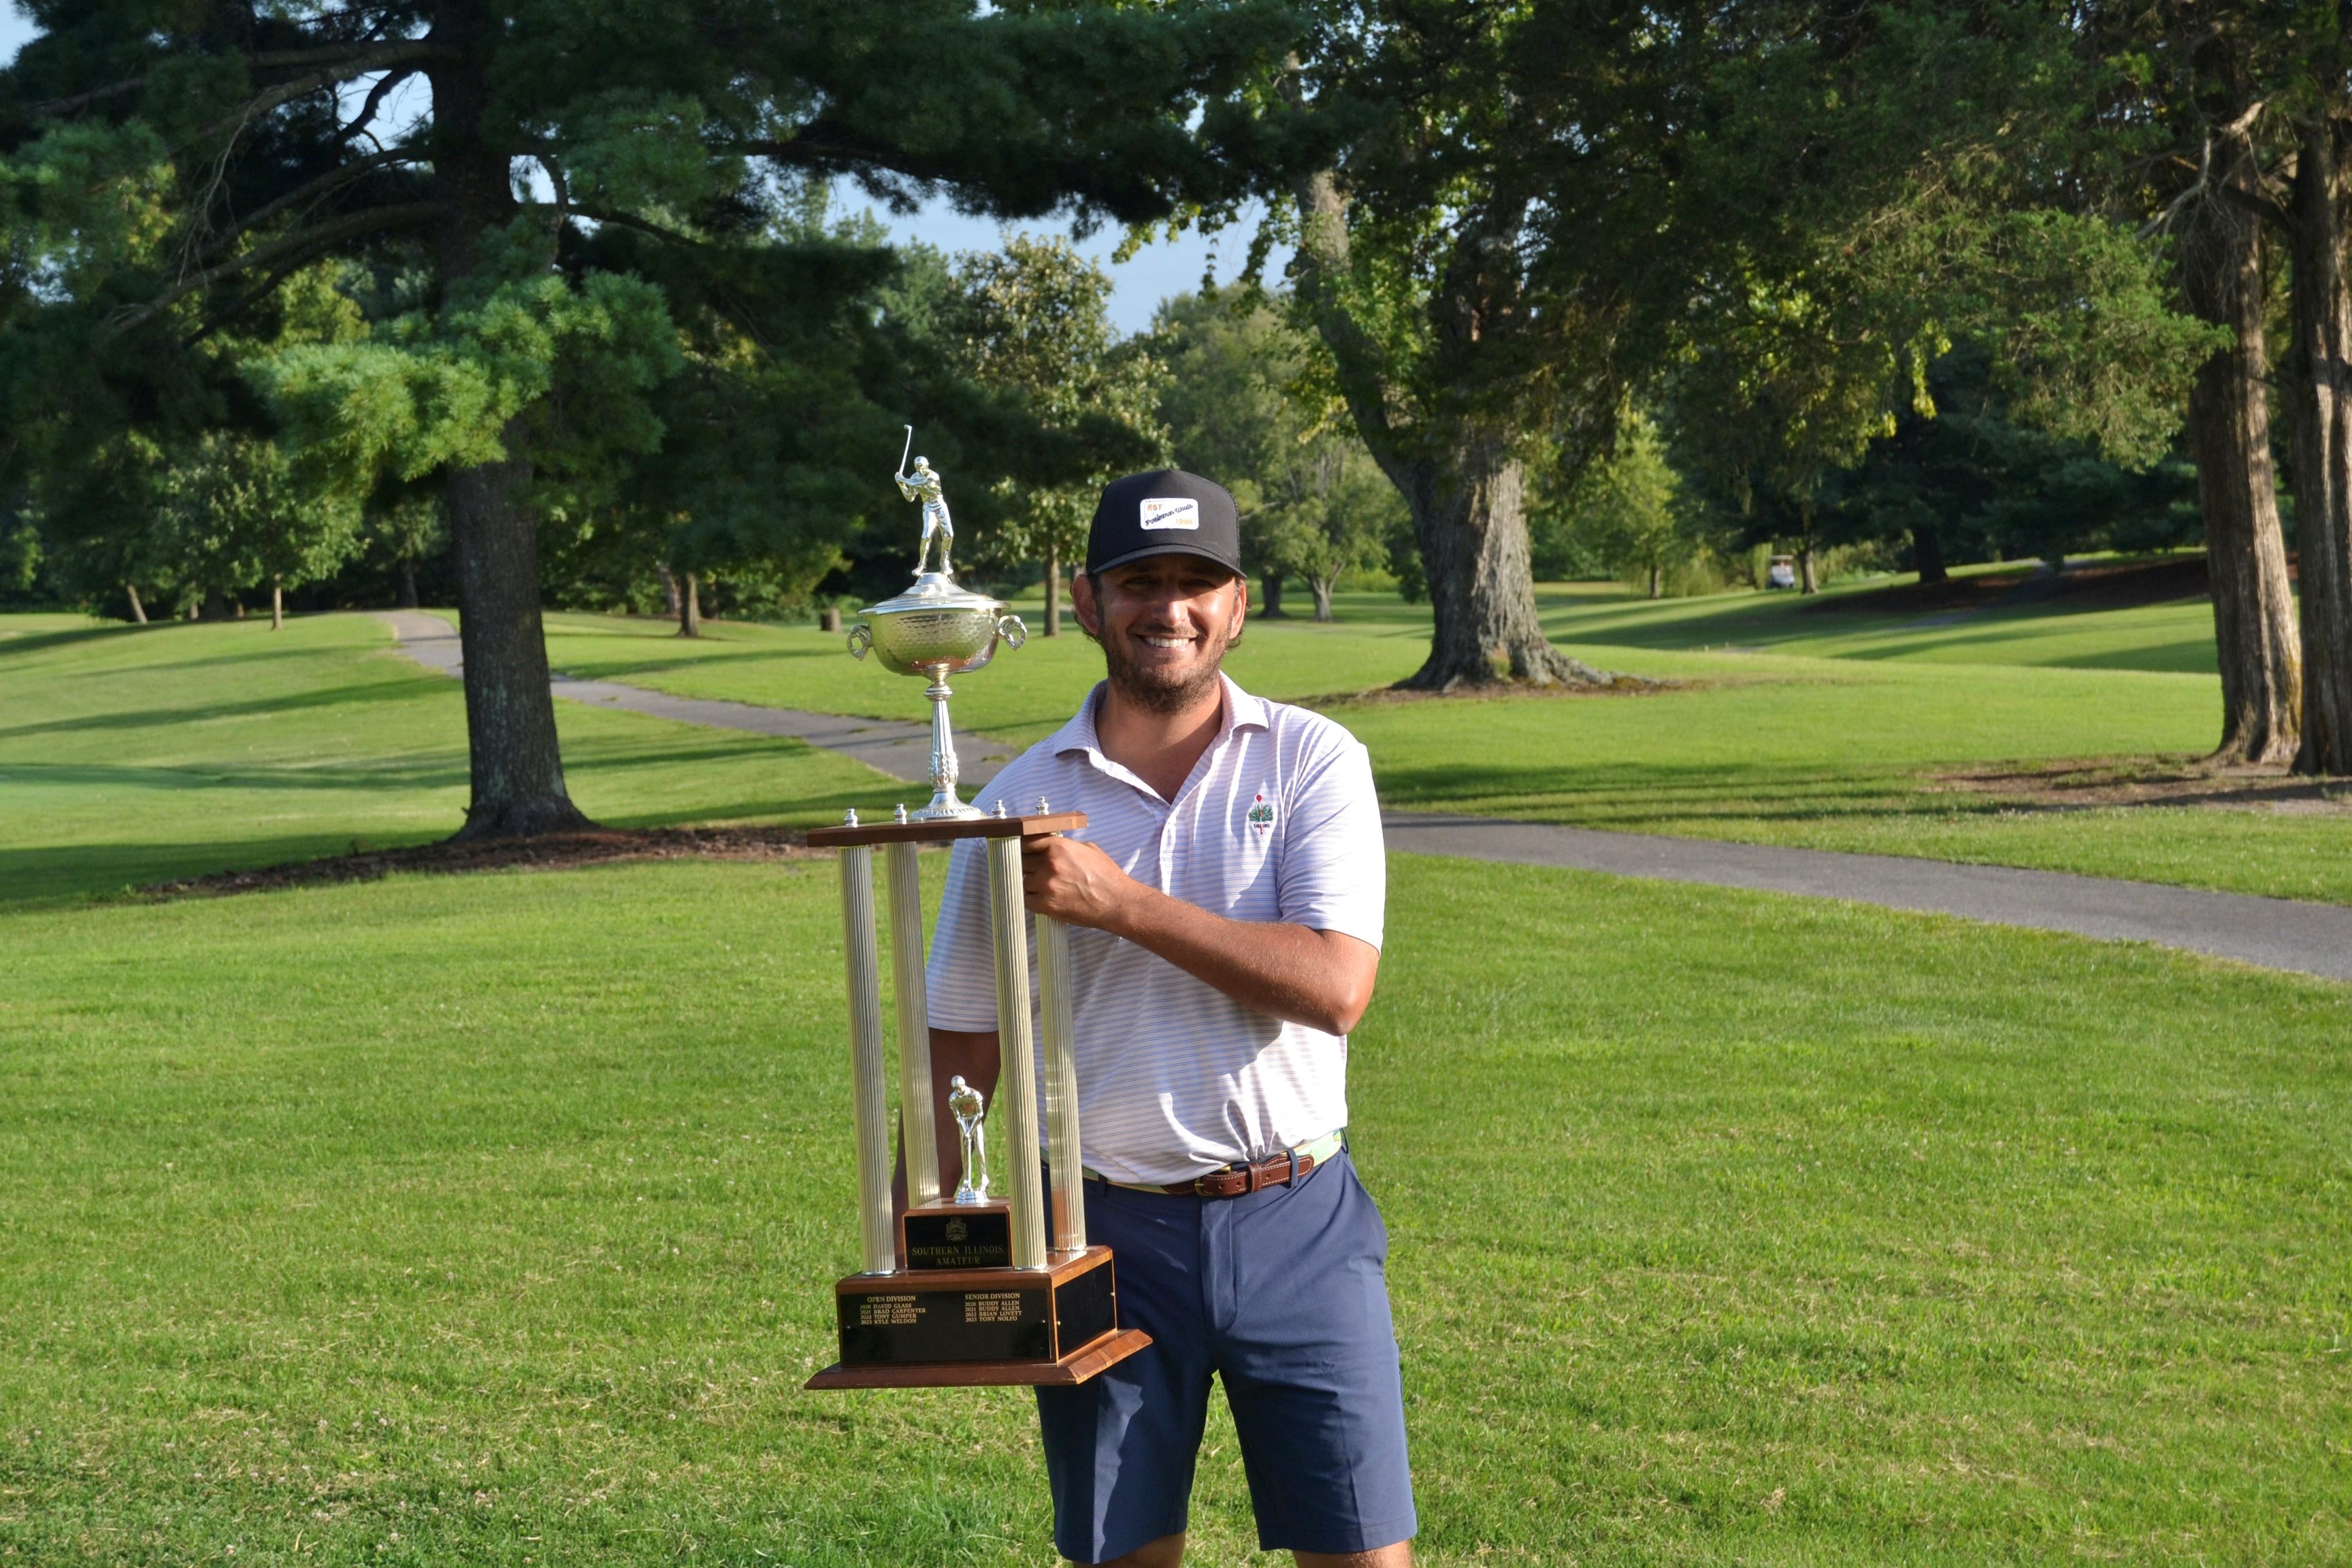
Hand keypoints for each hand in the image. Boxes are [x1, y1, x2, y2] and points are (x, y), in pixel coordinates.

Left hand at [1021, 835, 1145, 931]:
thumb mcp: (1089, 850)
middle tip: (1038, 873)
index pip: (1027, 842)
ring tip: (1046, 888)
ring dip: (1031, 885)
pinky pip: (1027, 900)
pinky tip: (1044, 900)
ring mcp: (1046, 884)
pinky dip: (1033, 900)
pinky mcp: (1046, 904)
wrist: (1116, 902)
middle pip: (1022, 862)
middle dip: (1029, 867)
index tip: (1026, 853)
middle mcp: (1049, 863)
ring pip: (1024, 882)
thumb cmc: (1106, 876)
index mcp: (1058, 846)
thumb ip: (1067, 846)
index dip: (1025, 849)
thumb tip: (1052, 845)